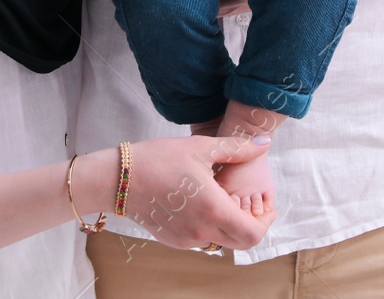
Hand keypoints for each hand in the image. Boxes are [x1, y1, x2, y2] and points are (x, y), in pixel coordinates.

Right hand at [124, 134, 273, 249]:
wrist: (117, 179)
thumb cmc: (158, 159)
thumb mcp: (201, 147)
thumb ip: (237, 149)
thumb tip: (264, 143)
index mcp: (212, 210)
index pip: (253, 233)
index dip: (266, 220)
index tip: (265, 203)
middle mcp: (201, 232)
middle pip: (241, 241)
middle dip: (252, 223)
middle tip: (248, 200)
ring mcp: (186, 239)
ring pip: (222, 241)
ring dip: (231, 224)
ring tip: (224, 196)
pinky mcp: (174, 240)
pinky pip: (203, 239)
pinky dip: (212, 225)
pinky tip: (203, 201)